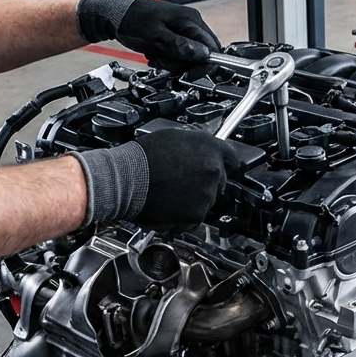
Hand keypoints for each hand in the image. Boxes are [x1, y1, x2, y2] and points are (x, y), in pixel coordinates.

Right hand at [73, 129, 243, 229]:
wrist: (123, 180)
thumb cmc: (141, 158)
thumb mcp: (174, 138)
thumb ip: (195, 146)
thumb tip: (199, 151)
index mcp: (210, 148)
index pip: (232, 160)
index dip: (222, 166)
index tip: (218, 170)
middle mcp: (213, 170)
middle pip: (220, 181)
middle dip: (205, 184)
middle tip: (183, 183)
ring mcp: (206, 193)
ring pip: (207, 200)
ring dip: (194, 200)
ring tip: (171, 193)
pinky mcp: (196, 214)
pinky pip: (195, 217)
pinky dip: (184, 217)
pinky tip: (168, 206)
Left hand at [117, 0, 220, 70]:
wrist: (112, 14)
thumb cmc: (129, 20)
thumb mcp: (154, 37)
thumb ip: (180, 47)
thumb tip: (203, 55)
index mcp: (190, 19)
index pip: (211, 47)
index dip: (202, 65)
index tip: (188, 75)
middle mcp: (190, 21)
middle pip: (201, 52)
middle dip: (182, 63)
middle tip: (162, 60)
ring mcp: (182, 26)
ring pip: (189, 54)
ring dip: (172, 61)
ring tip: (154, 54)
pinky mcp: (174, 32)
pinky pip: (179, 51)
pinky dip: (167, 57)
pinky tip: (154, 53)